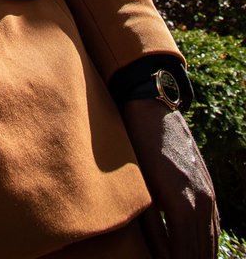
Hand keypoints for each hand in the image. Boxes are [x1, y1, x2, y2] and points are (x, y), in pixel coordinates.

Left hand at [122, 99, 218, 258]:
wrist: (150, 107)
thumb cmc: (136, 146)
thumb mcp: (139, 189)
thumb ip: (151, 228)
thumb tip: (158, 258)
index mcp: (183, 206)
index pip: (185, 256)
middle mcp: (203, 202)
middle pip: (202, 253)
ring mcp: (209, 193)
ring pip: (210, 241)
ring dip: (201, 258)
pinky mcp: (208, 185)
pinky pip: (214, 225)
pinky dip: (207, 244)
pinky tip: (199, 252)